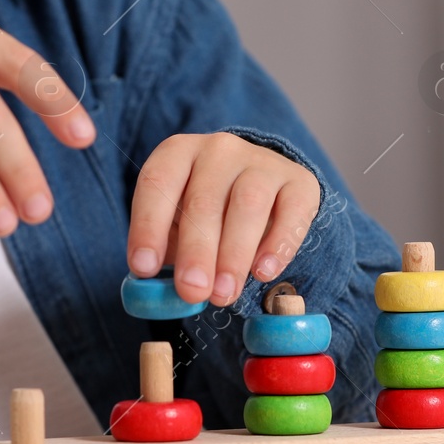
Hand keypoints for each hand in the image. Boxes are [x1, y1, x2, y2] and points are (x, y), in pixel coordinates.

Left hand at [128, 132, 321, 306]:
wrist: (263, 191)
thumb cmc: (207, 215)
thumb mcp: (178, 226)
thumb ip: (166, 254)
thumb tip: (157, 294)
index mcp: (178, 153)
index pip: (157, 183)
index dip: (148, 226)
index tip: (143, 269)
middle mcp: (219, 150)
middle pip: (205, 200)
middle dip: (196, 251)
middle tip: (192, 292)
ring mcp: (262, 162)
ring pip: (248, 204)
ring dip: (234, 254)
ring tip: (224, 294)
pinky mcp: (299, 182)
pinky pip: (292, 211)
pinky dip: (278, 245)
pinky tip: (263, 273)